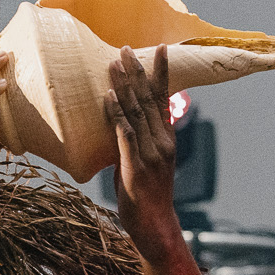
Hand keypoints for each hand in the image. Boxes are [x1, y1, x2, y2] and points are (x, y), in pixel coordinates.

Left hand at [106, 45, 177, 235]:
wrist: (155, 225)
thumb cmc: (146, 195)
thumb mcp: (144, 162)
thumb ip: (136, 142)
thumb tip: (122, 125)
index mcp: (166, 139)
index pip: (165, 98)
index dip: (161, 72)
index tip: (160, 48)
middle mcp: (162, 141)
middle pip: (149, 99)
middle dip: (137, 71)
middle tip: (125, 48)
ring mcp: (150, 152)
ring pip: (136, 111)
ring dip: (123, 85)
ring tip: (113, 63)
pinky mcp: (136, 164)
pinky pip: (125, 132)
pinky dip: (116, 112)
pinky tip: (108, 96)